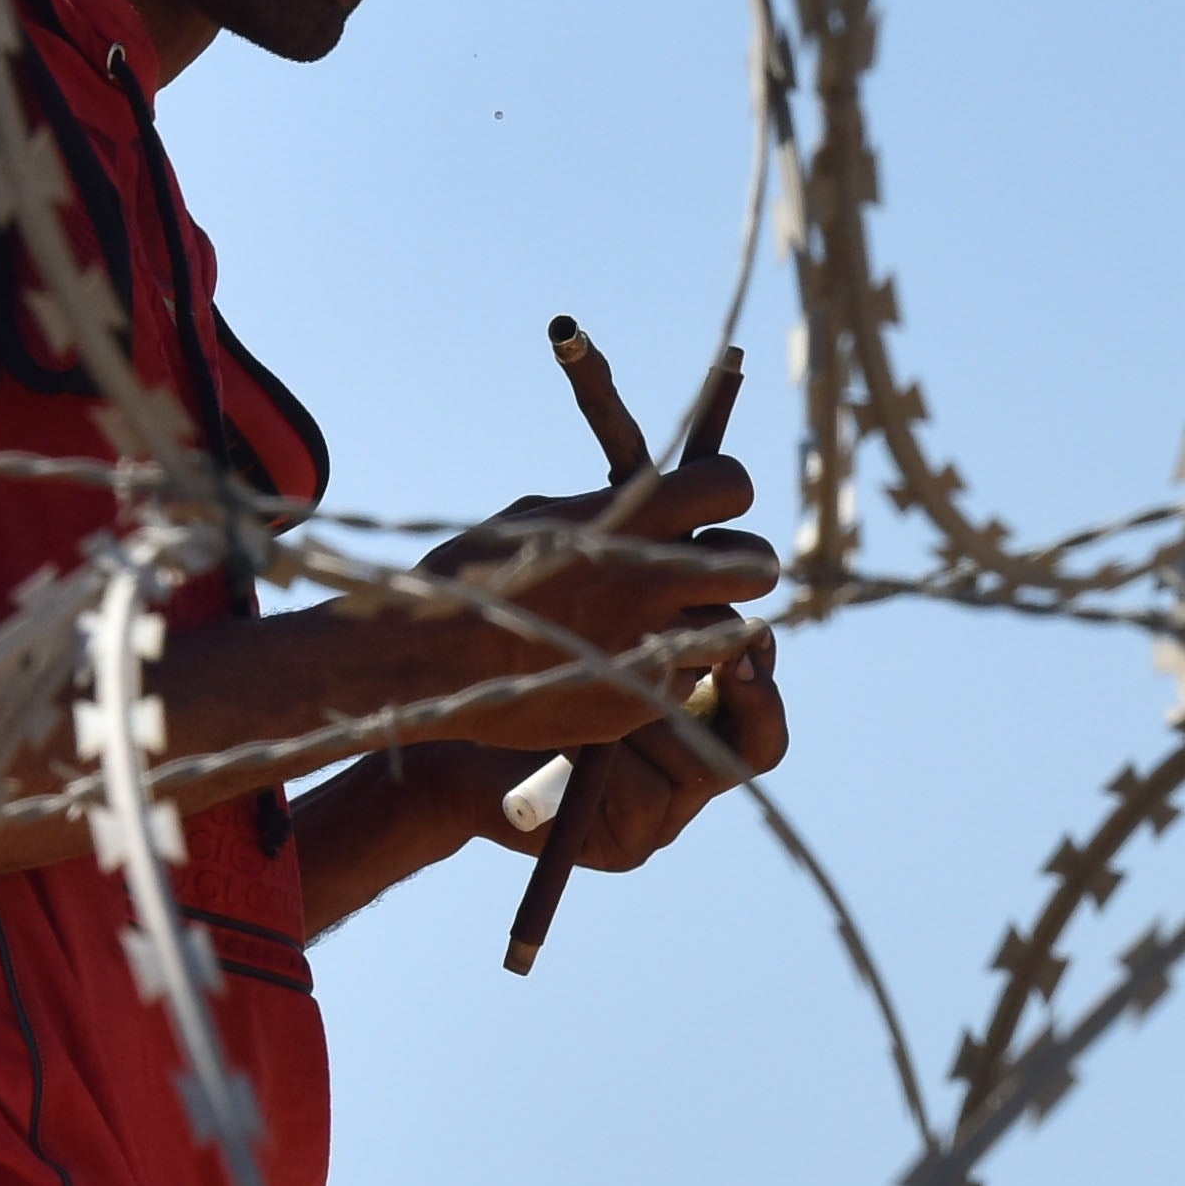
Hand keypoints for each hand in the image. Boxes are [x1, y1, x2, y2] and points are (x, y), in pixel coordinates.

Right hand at [416, 443, 782, 743]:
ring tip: (651, 623)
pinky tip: (617, 665)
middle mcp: (656, 579)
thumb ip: (611, 511)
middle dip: (737, 566)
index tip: (704, 507)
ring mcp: (654, 644)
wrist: (426, 662)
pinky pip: (688, 678)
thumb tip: (651, 501)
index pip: (732, 487)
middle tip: (703, 573)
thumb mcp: (541, 518)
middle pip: (758, 565)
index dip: (722, 494)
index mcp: (632, 518)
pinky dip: (667, 671)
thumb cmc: (472, 577)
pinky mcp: (644, 699)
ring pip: (731, 630)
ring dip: (704, 624)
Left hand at [509, 618, 784, 874]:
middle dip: (741, 698)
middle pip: (749, 752)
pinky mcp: (624, 849)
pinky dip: (612, 759)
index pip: (761, 728)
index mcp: (694, 740)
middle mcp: (687, 787)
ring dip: (649, 719)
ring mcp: (660, 824)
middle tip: (726, 655)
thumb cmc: (521, 688)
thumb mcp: (597, 657)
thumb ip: (655, 645)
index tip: (751, 636)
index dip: (762, 685)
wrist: (450, 755)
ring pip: (693, 767)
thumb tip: (722, 607)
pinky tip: (567, 739)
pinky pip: (645, 795)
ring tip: (587, 688)